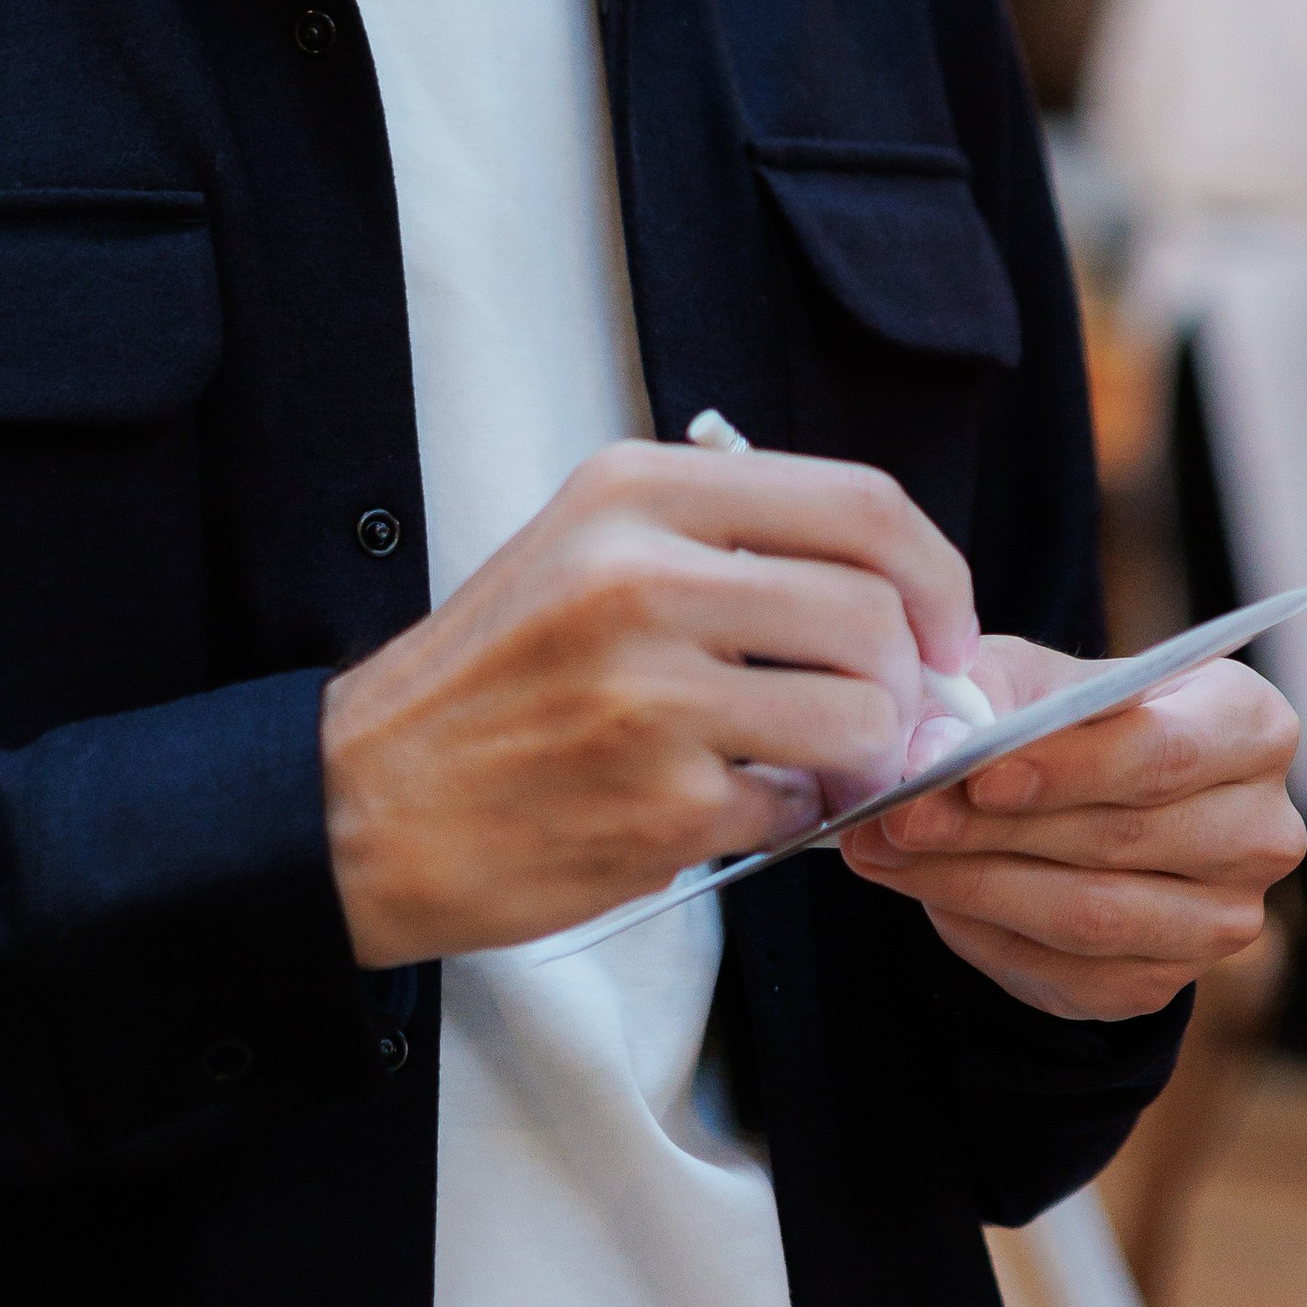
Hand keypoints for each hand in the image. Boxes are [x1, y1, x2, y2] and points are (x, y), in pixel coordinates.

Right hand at [319, 439, 978, 965]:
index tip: (941, 625)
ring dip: (863, 756)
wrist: (365, 800)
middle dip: (911, 678)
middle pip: (875, 611)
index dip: (935, 571)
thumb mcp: (584, 550)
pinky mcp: (658, 802)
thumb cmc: (491, 680)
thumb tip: (890, 590)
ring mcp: (651, 692)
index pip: (859, 502)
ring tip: (810, 763)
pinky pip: (796, 805)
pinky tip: (728, 803)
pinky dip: (787, 815)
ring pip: (862, 714)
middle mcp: (642, 575)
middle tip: (886, 713)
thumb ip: (724, 546)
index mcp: (633, 492)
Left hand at [838, 638, 1305, 1020]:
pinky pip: (1067, 971)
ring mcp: (1223, 919)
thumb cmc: (1061, 719)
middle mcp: (1261, 829)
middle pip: (1121, 838)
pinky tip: (923, 890)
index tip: (975, 773)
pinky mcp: (1166, 983)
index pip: (1165, 751)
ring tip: (882, 850)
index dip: (1069, 767)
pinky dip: (981, 931)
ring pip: (1091, 916)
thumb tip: (930, 748)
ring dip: (972, 884)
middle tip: (895, 814)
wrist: (1081, 797)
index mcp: (1249, 725)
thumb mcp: (1026, 677)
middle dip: (994, 830)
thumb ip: (982, 700)